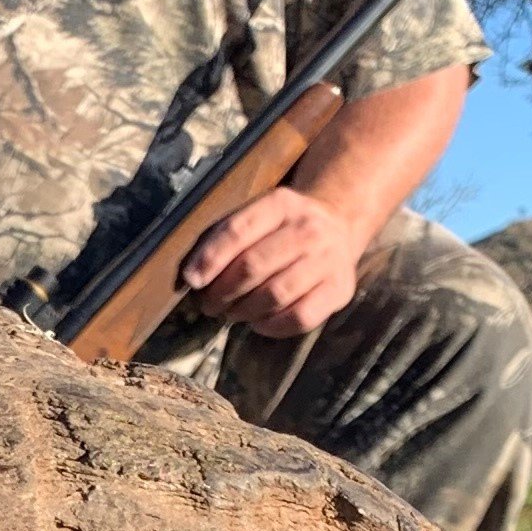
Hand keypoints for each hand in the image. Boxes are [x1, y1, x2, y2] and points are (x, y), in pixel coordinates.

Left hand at [178, 187, 365, 338]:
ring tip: (231, 314)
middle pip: (254, 265)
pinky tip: (258, 323)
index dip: (211, 258)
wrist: (338, 225)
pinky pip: (300, 317)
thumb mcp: (258, 216)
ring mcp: (328, 260)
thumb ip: (226, 238)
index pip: (239, 230)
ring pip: (275, 294)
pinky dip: (271, 326)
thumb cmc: (282, 229)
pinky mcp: (340, 289)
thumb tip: (193, 277)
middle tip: (209, 305)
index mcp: (282, 204)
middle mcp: (309, 228)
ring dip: (244, 311)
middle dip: (222, 292)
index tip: (192, 280)